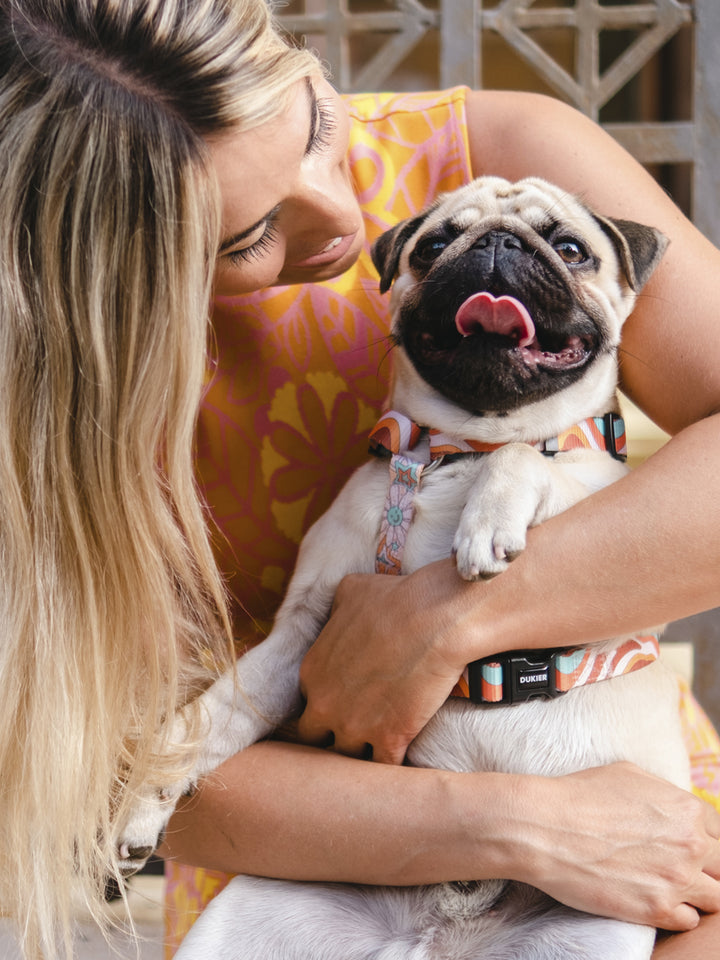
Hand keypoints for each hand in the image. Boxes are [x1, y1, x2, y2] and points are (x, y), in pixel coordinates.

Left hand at [297, 566, 470, 762]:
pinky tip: (402, 752)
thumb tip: (338, 612)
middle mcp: (324, 705)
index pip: (307, 701)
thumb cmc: (395, 599)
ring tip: (379, 744)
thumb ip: (334, 610)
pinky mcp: (388, 741)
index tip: (346, 699)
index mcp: (311, 672)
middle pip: (316, 738)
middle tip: (358, 726)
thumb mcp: (350, 591)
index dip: (327, 701)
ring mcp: (354, 727)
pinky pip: (381, 767)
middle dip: (333, 734)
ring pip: (345, 758)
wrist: (436, 619)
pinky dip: (390, 763)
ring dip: (360, 753)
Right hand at [520, 763, 719, 930]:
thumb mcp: (627, 774)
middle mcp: (690, 845)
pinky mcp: (657, 909)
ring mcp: (677, 879)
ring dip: (697, 893)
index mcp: (686, 809)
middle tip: (677, 868)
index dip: (702, 839)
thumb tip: (674, 805)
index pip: (719, 832)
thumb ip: (663, 793)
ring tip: (669, 888)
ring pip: (717, 898)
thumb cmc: (578, 796)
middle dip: (705, 867)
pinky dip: (677, 913)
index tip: (685, 846)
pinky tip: (654, 901)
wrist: (544, 828)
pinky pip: (689, 920)